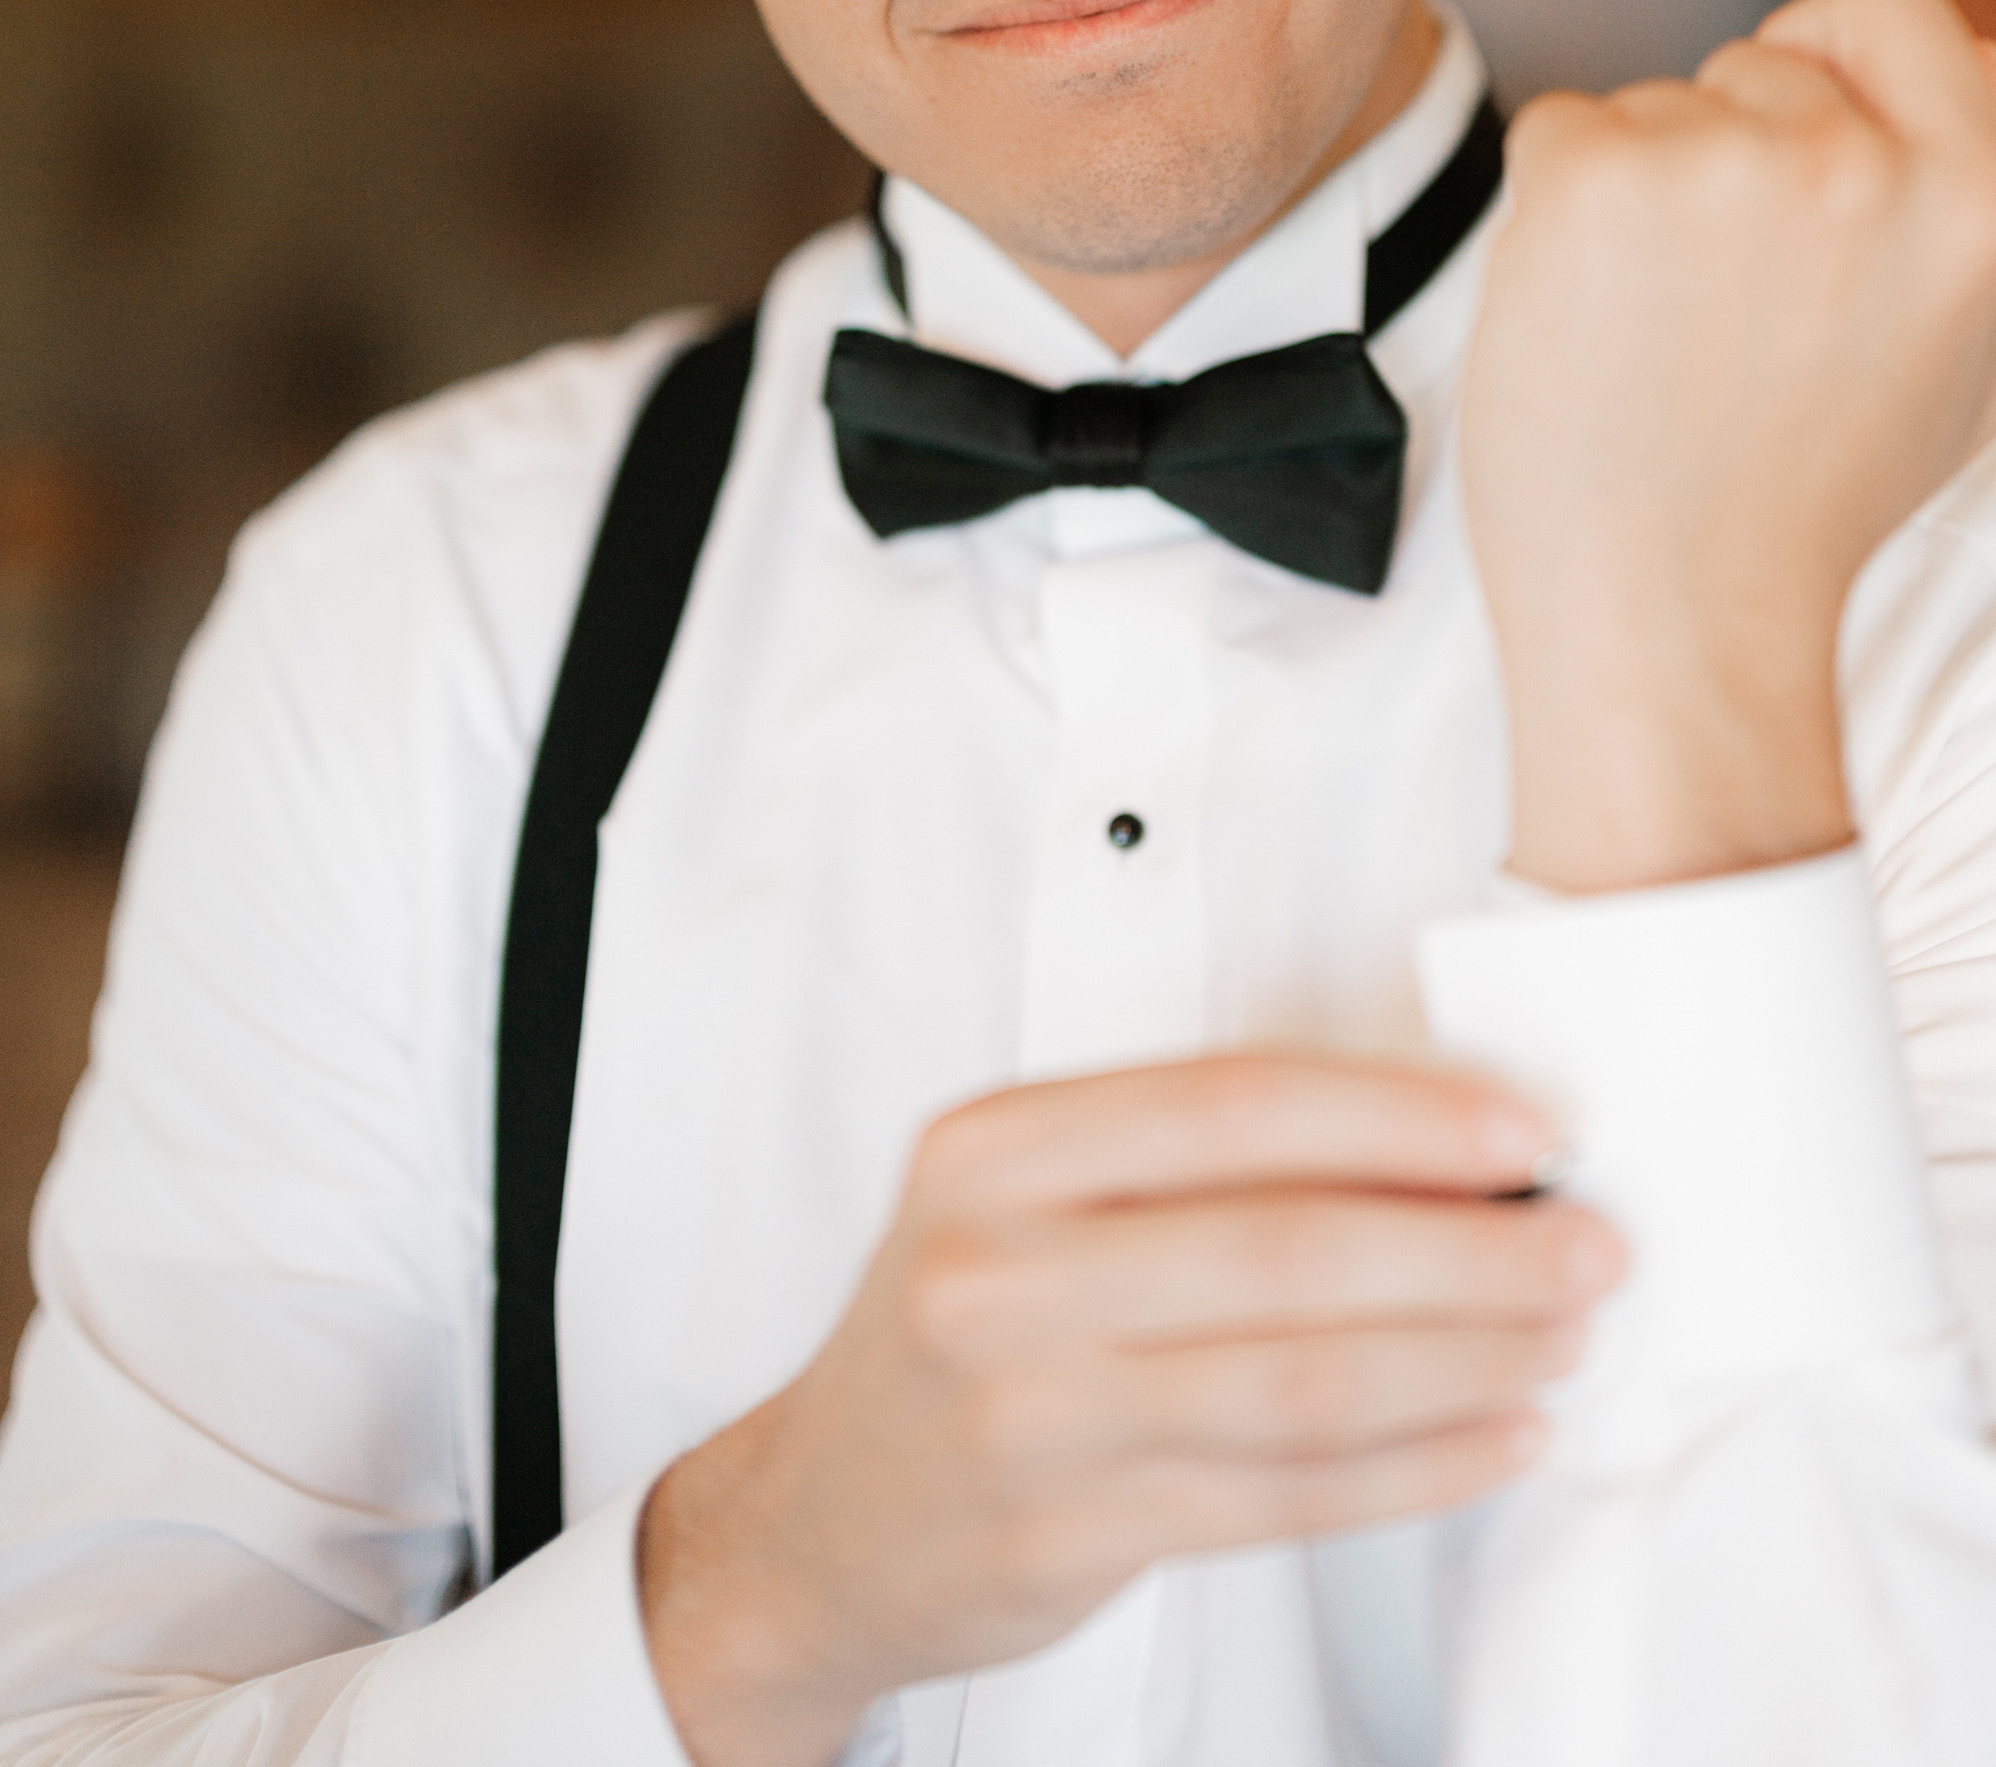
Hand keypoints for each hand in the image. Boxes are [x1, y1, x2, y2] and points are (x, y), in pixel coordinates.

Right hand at [638, 1051, 1620, 1766]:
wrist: (822, 1517)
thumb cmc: (967, 1324)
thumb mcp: (1025, 1197)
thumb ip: (1189, 1164)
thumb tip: (1438, 1151)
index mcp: (995, 1147)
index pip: (1233, 1107)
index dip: (1398, 1116)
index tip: (1529, 1131)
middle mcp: (998, 1269)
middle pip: (1286, 1249)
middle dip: (1468, 1248)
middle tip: (1590, 1245)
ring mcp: (1028, 1412)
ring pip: (1301, 1382)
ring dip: (1466, 1360)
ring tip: (1566, 1336)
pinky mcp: (1068, 1536)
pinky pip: (1285, 1498)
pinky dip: (1415, 1469)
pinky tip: (1497, 1437)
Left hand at [1463, 0, 1995, 893]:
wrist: (1670, 623)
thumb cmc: (1800, 508)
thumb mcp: (1953, 350)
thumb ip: (1948, 203)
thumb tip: (1958, 63)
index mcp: (1981, 194)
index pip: (1894, 8)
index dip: (1828, 51)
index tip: (1789, 125)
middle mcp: (1866, 162)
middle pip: (1756, 64)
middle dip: (1722, 154)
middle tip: (1715, 310)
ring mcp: (1727, 162)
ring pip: (1652, 109)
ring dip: (1636, 198)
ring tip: (1659, 343)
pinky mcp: (1594, 176)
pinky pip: (1556, 131)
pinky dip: (1551, 215)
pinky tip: (1588, 324)